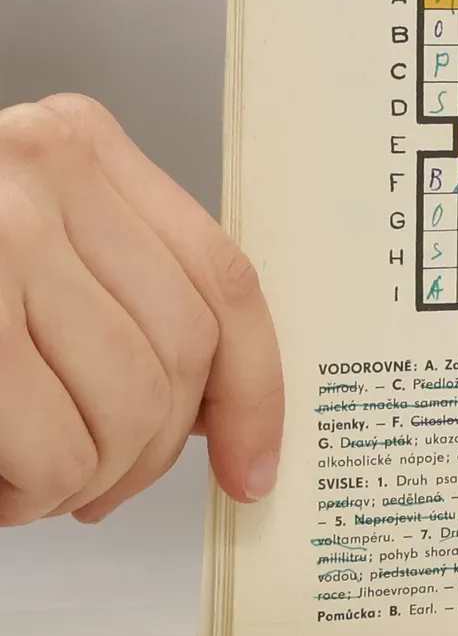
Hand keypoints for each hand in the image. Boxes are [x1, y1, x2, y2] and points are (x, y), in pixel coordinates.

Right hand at [0, 95, 282, 525]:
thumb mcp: (26, 242)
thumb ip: (115, 292)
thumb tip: (215, 413)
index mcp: (80, 144)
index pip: (222, 278)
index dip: (255, 391)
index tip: (252, 472)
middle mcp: (41, 169)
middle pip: (178, 353)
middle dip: (151, 452)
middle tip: (96, 487)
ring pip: (124, 404)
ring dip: (86, 477)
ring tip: (36, 484)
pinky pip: (49, 439)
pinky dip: (34, 490)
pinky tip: (1, 489)